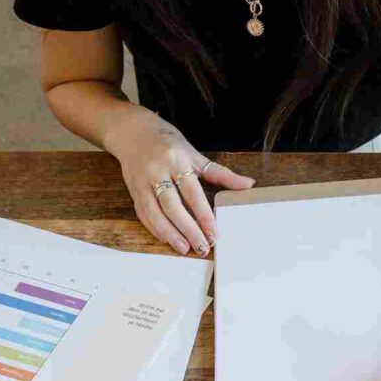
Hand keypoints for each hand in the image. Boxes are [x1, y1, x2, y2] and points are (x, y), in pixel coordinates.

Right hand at [106, 106, 254, 255]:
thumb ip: (220, 173)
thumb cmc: (168, 142)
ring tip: (185, 248)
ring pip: (155, 213)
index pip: (192, 192)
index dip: (204, 215)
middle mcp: (158, 171)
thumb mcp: (195, 153)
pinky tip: (167, 239)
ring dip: (171, 233)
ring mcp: (142, 182)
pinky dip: (155, 228)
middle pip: (173, 206)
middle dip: (189, 229)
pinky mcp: (133, 191)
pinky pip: (143, 213)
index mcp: (177, 160)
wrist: (132, 132)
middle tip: (203, 247)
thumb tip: (248, 184)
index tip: (214, 233)